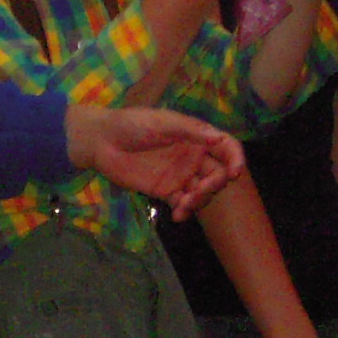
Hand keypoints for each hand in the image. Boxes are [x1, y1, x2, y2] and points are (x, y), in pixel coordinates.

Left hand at [65, 103, 245, 218]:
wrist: (101, 142)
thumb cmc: (132, 124)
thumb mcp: (162, 122)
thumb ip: (190, 130)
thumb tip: (218, 138)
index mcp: (197, 137)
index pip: (227, 148)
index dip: (236, 159)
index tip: (234, 173)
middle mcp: (193, 157)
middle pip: (217, 174)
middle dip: (214, 185)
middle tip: (198, 191)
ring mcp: (181, 175)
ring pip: (203, 192)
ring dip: (199, 200)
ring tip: (183, 204)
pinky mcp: (166, 190)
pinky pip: (183, 204)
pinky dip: (185, 211)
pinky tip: (178, 215)